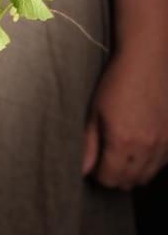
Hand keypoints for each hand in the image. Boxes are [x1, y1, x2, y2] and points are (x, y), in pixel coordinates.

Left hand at [83, 46, 167, 189]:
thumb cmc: (115, 83)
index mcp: (122, 143)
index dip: (99, 175)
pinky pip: (162, 163)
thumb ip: (88, 145)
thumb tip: (83, 169)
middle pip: (129, 182)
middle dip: (115, 175)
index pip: (110, 179)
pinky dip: (150, 161)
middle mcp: (146, 148)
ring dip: (133, 171)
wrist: (145, 61)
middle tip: (106, 159)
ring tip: (122, 152)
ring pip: (147, 176)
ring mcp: (163, 144)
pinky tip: (140, 145)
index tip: (94, 163)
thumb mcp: (95, 112)